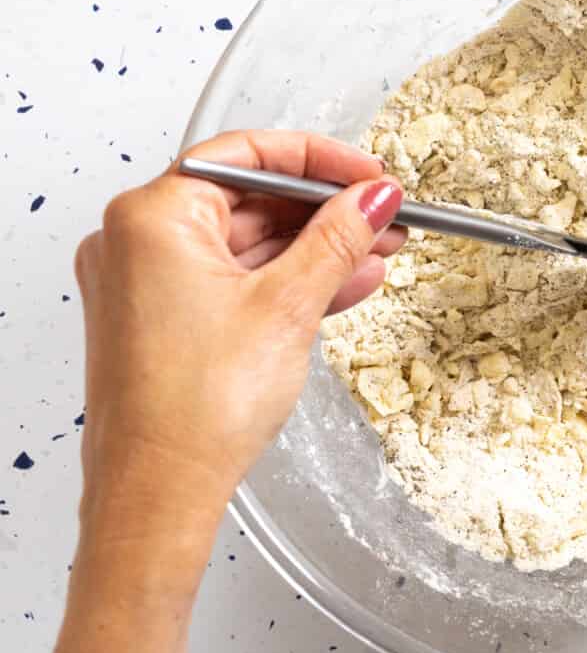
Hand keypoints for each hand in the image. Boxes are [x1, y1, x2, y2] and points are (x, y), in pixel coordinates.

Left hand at [52, 131, 405, 652]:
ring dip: (313, 249)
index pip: (245, 154)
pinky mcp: (160, 324)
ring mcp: (145, 285)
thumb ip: (336, 240)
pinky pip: (232, 283)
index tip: (370, 174)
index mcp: (151, 217)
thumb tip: (371, 198)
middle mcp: (135, 242)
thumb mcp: (287, 307)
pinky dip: (284, 283)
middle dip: (323, 211)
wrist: (158, 497)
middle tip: (385, 217)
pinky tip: (343, 287)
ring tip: (379, 255)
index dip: (318, 159)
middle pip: (247, 200)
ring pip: (245, 246)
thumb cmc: (195, 411)